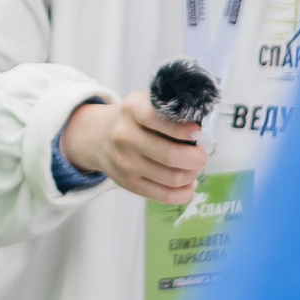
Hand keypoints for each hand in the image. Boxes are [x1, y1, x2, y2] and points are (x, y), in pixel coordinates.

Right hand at [60, 94, 204, 204]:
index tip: (198, 133)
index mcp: (132, 109)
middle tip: (200, 154)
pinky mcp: (129, 184)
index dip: (184, 129)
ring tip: (193, 167)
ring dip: (192, 174)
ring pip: (173, 178)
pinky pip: (165, 195)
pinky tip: (189, 183)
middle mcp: (125, 137)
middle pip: (171, 155)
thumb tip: (202, 133)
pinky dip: (184, 192)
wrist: (97, 137)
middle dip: (196, 158)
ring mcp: (125, 163)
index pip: (159, 120)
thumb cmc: (133, 120)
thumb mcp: (145, 104)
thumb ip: (169, 113)